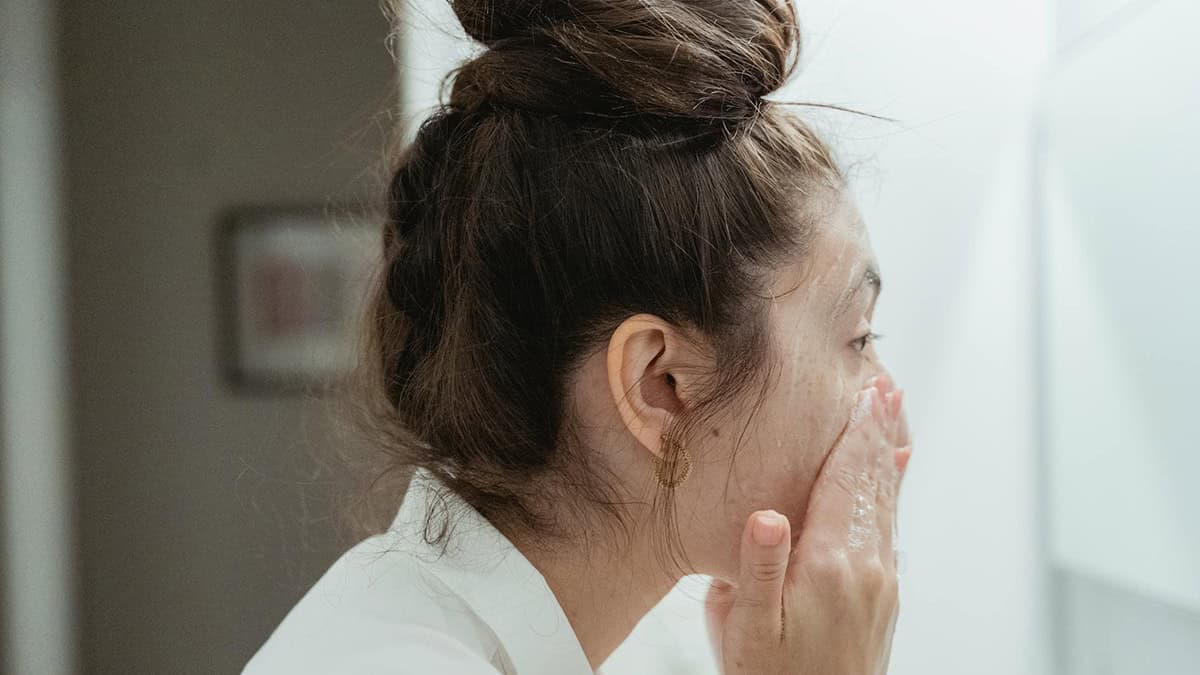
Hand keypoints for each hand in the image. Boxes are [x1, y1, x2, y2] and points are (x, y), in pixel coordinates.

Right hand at [705, 375, 911, 673]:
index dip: (856, 434)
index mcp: (829, 563)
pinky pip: (889, 528)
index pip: (846, 481)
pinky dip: (890, 492)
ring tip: (893, 418)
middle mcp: (866, 567)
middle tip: (888, 388)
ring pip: (887, 503)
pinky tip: (889, 482)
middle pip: (875, 482)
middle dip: (879, 432)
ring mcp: (881, 582)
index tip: (868, 393)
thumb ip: (756, 566)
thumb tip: (766, 516)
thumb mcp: (745, 625)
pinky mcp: (883, 597)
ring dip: (888, 456)